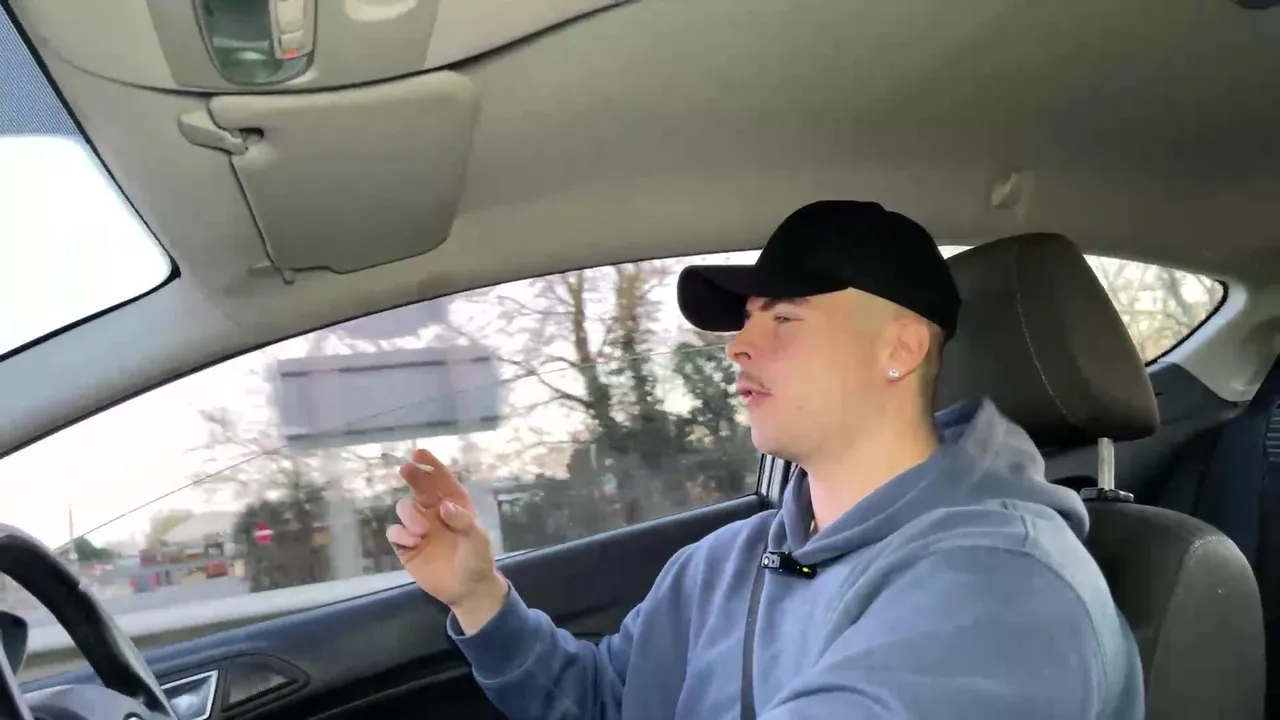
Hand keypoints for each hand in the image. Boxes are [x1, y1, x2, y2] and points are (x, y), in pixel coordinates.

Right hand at [385, 448, 507, 632]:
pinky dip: (400, 534)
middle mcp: (434, 512)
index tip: (419, 453)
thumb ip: (463, 521)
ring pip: (404, 508)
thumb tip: (444, 506)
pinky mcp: (406, 547)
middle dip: (413, 475)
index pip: (442, 480)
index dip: (430, 464)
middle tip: (406, 469)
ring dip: (409, 514)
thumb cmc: (477, 559)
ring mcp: (418, 528)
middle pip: (419, 487)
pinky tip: (413, 542)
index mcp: (455, 505)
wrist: (467, 589)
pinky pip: (395, 532)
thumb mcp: (478, 539)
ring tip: (422, 532)